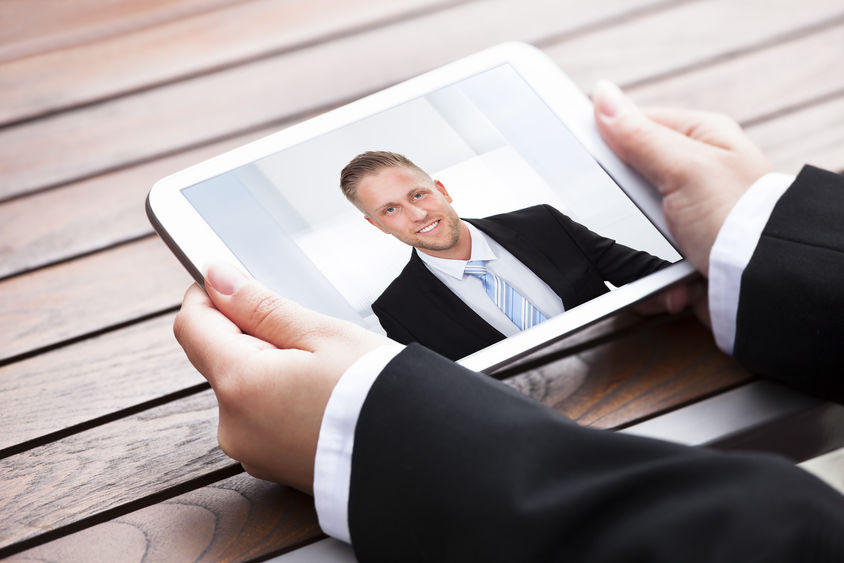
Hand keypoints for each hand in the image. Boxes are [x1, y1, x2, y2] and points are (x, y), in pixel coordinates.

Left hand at [173, 262, 389, 492]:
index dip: (208, 294)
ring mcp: (252, 452)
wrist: (420, 460)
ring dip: (268, 369)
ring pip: (243, 389)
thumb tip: (218, 279)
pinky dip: (281, 401)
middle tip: (306, 333)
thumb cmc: (380, 395)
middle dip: (251, 335)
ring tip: (324, 371)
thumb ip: (262, 307)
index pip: (192, 325)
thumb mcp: (324, 335)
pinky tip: (322, 397)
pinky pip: (262, 419)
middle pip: (219, 359)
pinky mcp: (271, 468)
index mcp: (241, 385)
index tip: (233, 280)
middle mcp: (234, 425)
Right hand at [592, 80, 771, 275]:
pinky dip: (655, 280)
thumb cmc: (742, 218)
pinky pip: (646, 266)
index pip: (635, 125)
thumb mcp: (684, 167)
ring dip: (642, 253)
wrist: (768, 285)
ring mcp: (689, 218)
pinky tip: (676, 282)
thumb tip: (602, 95)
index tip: (591, 159)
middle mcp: (696, 176)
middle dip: (626, 211)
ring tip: (670, 258)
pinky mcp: (685, 256)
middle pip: (627, 185)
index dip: (610, 142)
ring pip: (632, 230)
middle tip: (647, 216)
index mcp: (701, 138)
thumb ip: (637, 135)